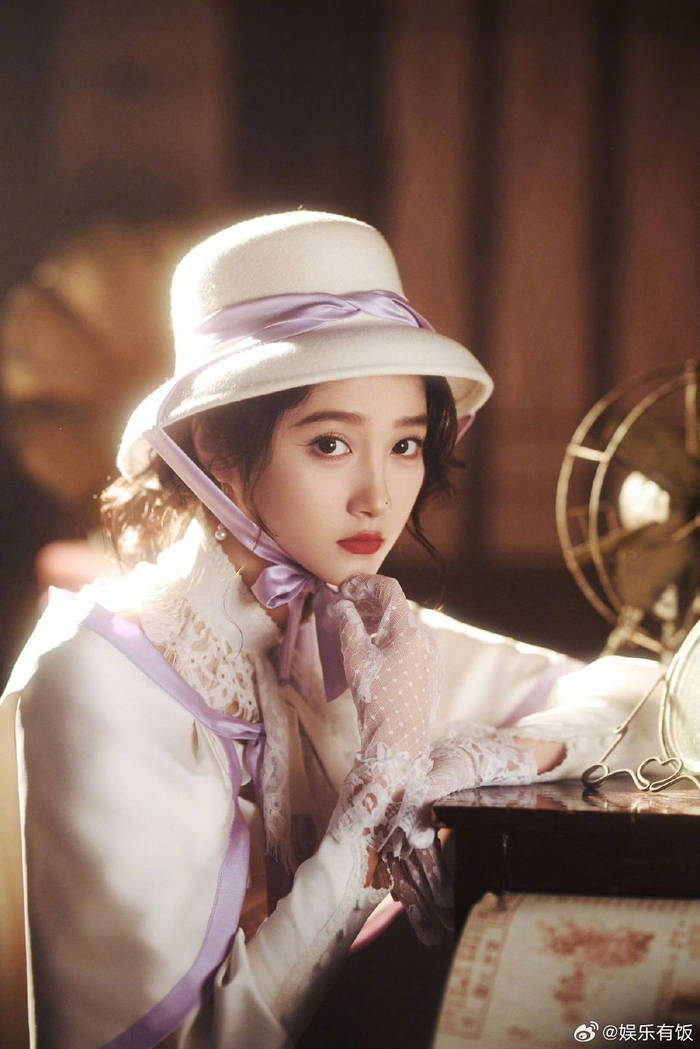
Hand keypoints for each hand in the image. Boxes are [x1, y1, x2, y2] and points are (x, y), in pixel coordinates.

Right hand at [332, 574, 438, 760]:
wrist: (399, 739)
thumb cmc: (375, 697)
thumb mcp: (355, 658)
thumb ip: (348, 625)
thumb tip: (342, 604)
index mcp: (408, 630)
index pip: (389, 589)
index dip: (364, 583)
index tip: (344, 589)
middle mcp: (425, 637)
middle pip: (396, 607)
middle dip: (369, 602)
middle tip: (345, 606)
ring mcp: (430, 654)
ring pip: (403, 625)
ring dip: (379, 620)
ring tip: (356, 628)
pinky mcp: (430, 669)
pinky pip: (410, 642)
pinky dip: (390, 637)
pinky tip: (373, 650)